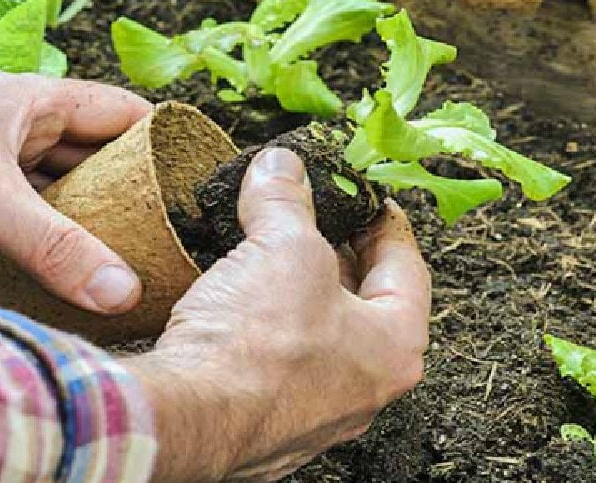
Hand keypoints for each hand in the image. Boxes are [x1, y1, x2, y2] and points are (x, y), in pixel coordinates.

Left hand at [0, 70, 151, 314]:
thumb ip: (55, 245)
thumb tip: (122, 289)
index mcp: (31, 98)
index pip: (120, 110)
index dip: (163, 136)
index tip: (198, 175)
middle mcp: (15, 123)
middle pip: (95, 150)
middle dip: (133, 183)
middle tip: (171, 226)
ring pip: (61, 182)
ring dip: (91, 211)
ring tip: (133, 248)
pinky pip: (28, 210)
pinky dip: (53, 232)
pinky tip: (69, 263)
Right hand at [124, 148, 430, 481]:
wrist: (189, 419)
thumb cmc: (255, 346)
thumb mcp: (281, 245)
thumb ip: (286, 199)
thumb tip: (280, 167)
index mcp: (395, 347)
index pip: (407, 267)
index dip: (383, 221)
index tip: (365, 199)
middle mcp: (365, 390)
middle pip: (364, 304)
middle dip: (334, 255)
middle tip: (312, 220)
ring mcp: (317, 416)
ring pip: (319, 338)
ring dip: (296, 294)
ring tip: (267, 255)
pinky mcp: (268, 426)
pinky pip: (278, 368)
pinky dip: (265, 333)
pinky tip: (237, 307)